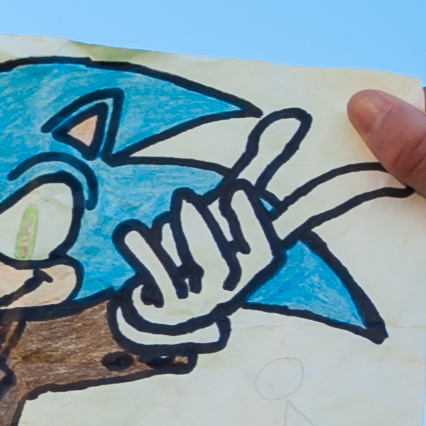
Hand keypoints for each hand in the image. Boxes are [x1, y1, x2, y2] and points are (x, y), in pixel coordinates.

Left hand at [108, 110, 308, 350]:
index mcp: (261, 252)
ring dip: (178, 229)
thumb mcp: (233, 206)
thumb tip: (294, 117)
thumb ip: (262, 166)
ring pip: (198, 257)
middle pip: (226, 239)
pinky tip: (132, 233)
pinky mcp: (174, 307)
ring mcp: (207, 296)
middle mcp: (240, 278)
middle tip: (186, 201)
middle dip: (204, 217)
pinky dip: (145, 251)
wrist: (170, 309)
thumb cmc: (207, 246)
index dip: (266, 213)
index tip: (238, 188)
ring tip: (170, 213)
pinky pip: (160, 274)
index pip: (279, 231)